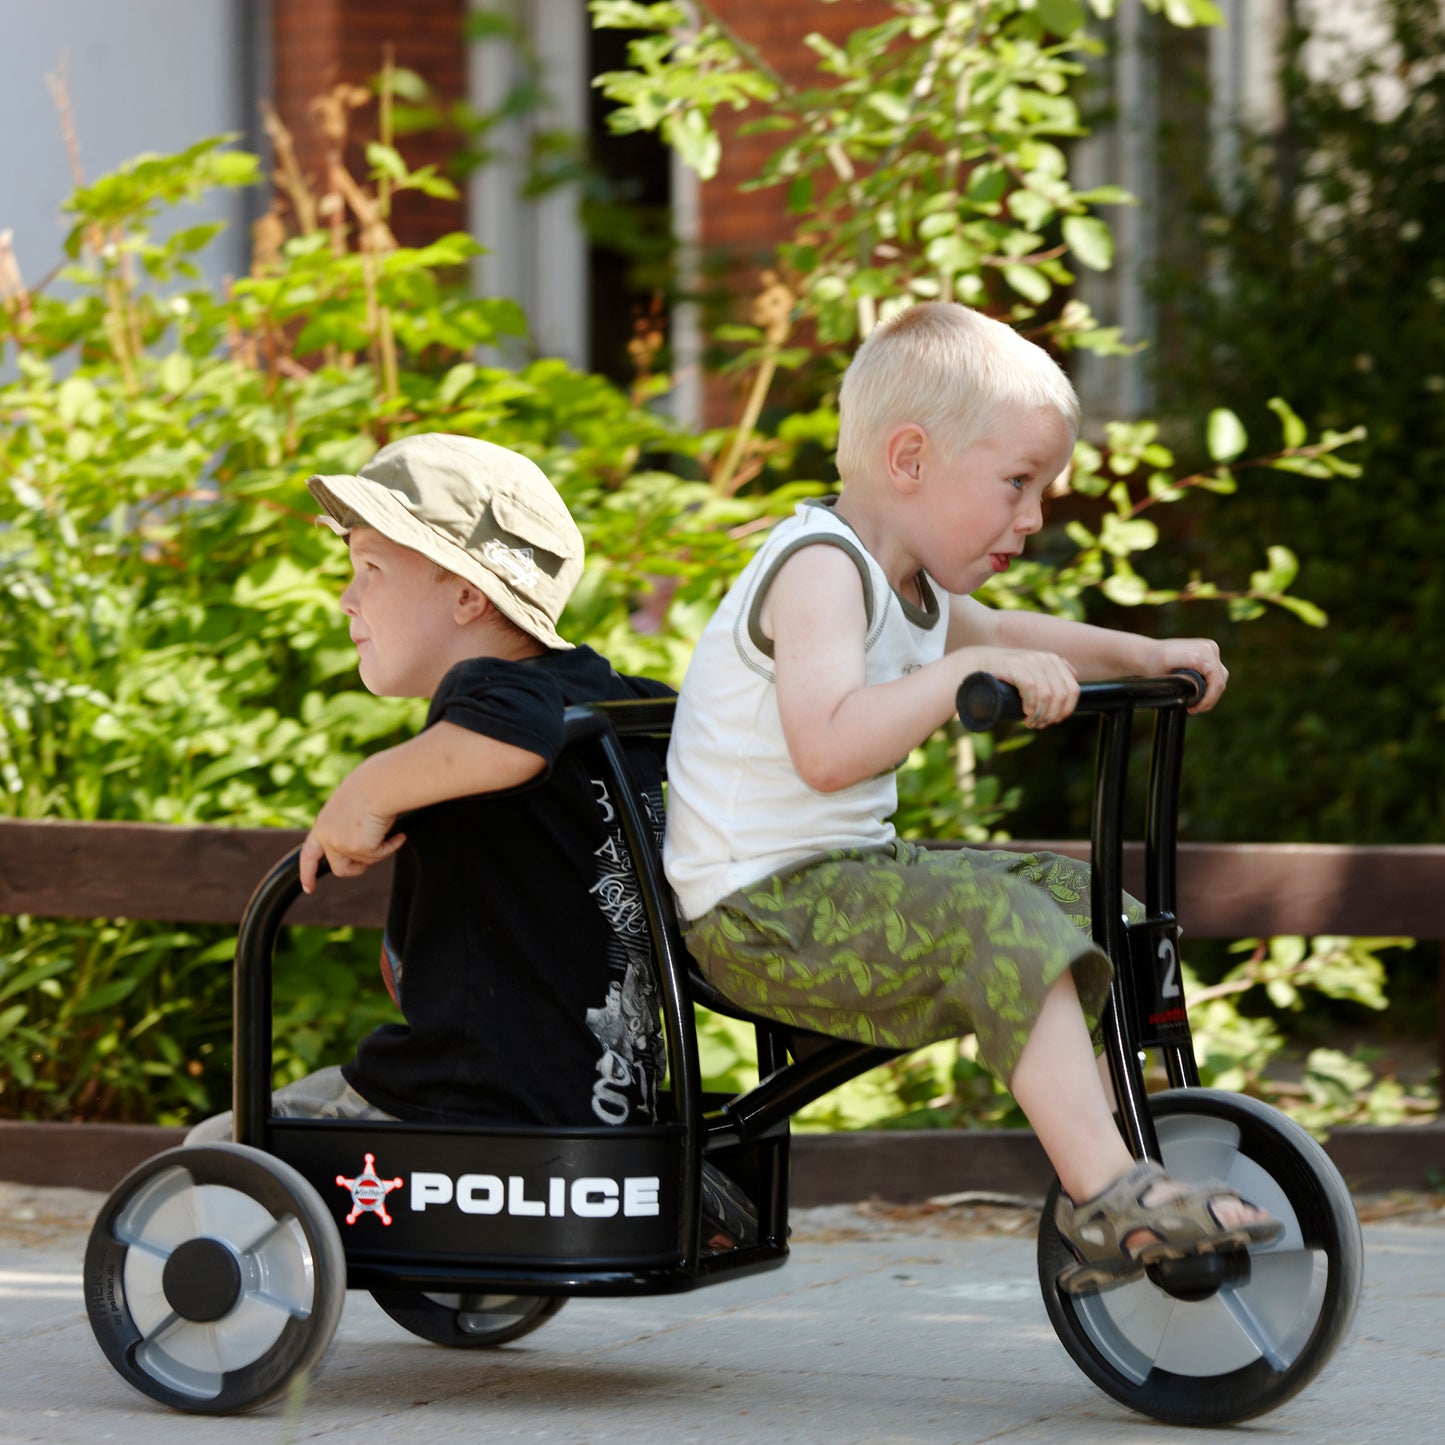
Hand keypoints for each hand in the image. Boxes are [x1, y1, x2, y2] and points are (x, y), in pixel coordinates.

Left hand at [298, 776, 405, 893]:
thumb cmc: (372, 787)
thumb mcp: (353, 808)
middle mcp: (327, 837)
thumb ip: (349, 826)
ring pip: (364, 863)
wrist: (379, 784)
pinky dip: (391, 847)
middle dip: (357, 869)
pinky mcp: (359, 848)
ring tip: (389, 832)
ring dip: (379, 851)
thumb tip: (364, 840)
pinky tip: (398, 835)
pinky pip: (380, 856)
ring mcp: (341, 844)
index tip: (309, 887)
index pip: (310, 854)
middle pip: (340, 868)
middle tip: (373, 857)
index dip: (308, 872)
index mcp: (323, 824)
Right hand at [970, 647, 1080, 729]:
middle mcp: (1045, 659)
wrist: (978, 662)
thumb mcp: (1033, 669)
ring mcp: (1030, 662)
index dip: (1067, 709)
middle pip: (1061, 695)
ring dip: (1040, 714)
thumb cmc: (1007, 671)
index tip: (1054, 720)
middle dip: (1052, 714)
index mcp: (1054, 661)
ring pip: (1047, 695)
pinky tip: (1025, 712)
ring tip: (1030, 722)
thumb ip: (1052, 671)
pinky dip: (1030, 705)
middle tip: (1039, 724)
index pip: (1073, 690)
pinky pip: (1031, 689)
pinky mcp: (1015, 667)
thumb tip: (1075, 675)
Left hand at [1142, 638, 1227, 712]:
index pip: (1216, 680)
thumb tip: (1209, 668)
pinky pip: (1215, 678)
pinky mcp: (1209, 658)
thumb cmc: (1155, 660)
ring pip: (1219, 681)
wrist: (1148, 656)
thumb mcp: (1167, 661)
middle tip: (1193, 709)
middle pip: (1219, 681)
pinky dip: (1208, 690)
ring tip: (1194, 706)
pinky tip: (1196, 697)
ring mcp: (1211, 653)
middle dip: (1208, 699)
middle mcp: (1211, 649)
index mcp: (1205, 649)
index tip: (1192, 708)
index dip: (1207, 698)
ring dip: (1209, 696)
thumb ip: (1189, 661)